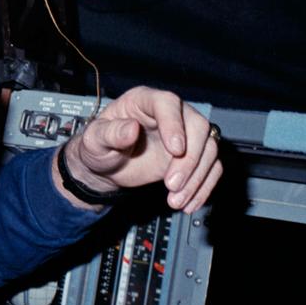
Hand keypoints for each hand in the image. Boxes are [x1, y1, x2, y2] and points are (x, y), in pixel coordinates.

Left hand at [54, 86, 222, 212]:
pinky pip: (211, 167)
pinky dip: (204, 187)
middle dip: (189, 159)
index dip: (175, 124)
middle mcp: (169, 114)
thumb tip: (131, 129)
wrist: (106, 167)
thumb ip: (110, 134)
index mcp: (143, 101)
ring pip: (208, 149)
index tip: (175, 150)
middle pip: (197, 126)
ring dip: (197, 178)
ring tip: (175, 200)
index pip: (168, 103)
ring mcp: (184, 134)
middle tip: (171, 185)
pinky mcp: (192, 156)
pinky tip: (189, 203)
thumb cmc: (99, 146)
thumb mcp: (94, 140)